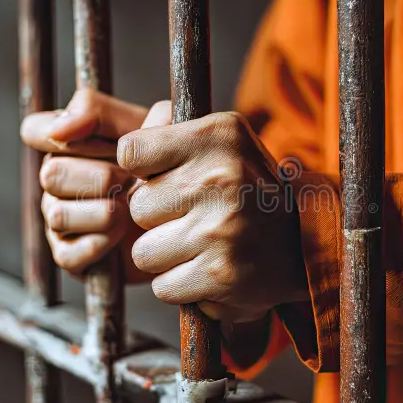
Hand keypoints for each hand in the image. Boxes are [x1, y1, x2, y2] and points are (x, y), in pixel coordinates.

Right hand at [20, 88, 158, 280]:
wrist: (190, 217)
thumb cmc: (168, 165)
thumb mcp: (152, 126)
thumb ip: (105, 113)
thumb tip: (63, 127)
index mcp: (70, 142)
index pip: (36, 129)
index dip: (57, 132)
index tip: (96, 140)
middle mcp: (57, 178)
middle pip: (51, 173)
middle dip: (99, 177)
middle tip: (131, 180)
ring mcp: (59, 217)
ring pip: (58, 214)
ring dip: (103, 212)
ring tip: (132, 209)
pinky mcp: (70, 255)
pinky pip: (68, 252)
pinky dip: (100, 244)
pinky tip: (121, 234)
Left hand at [118, 111, 309, 321]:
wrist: (306, 243)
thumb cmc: (248, 189)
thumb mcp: (222, 141)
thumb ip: (167, 126)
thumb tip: (96, 117)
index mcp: (217, 137)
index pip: (130, 152)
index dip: (142, 171)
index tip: (164, 178)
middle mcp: (221, 178)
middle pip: (137, 208)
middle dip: (157, 218)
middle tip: (193, 216)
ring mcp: (221, 229)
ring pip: (144, 251)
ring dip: (166, 254)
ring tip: (200, 244)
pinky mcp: (220, 274)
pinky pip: (163, 285)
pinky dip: (181, 284)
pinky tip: (208, 268)